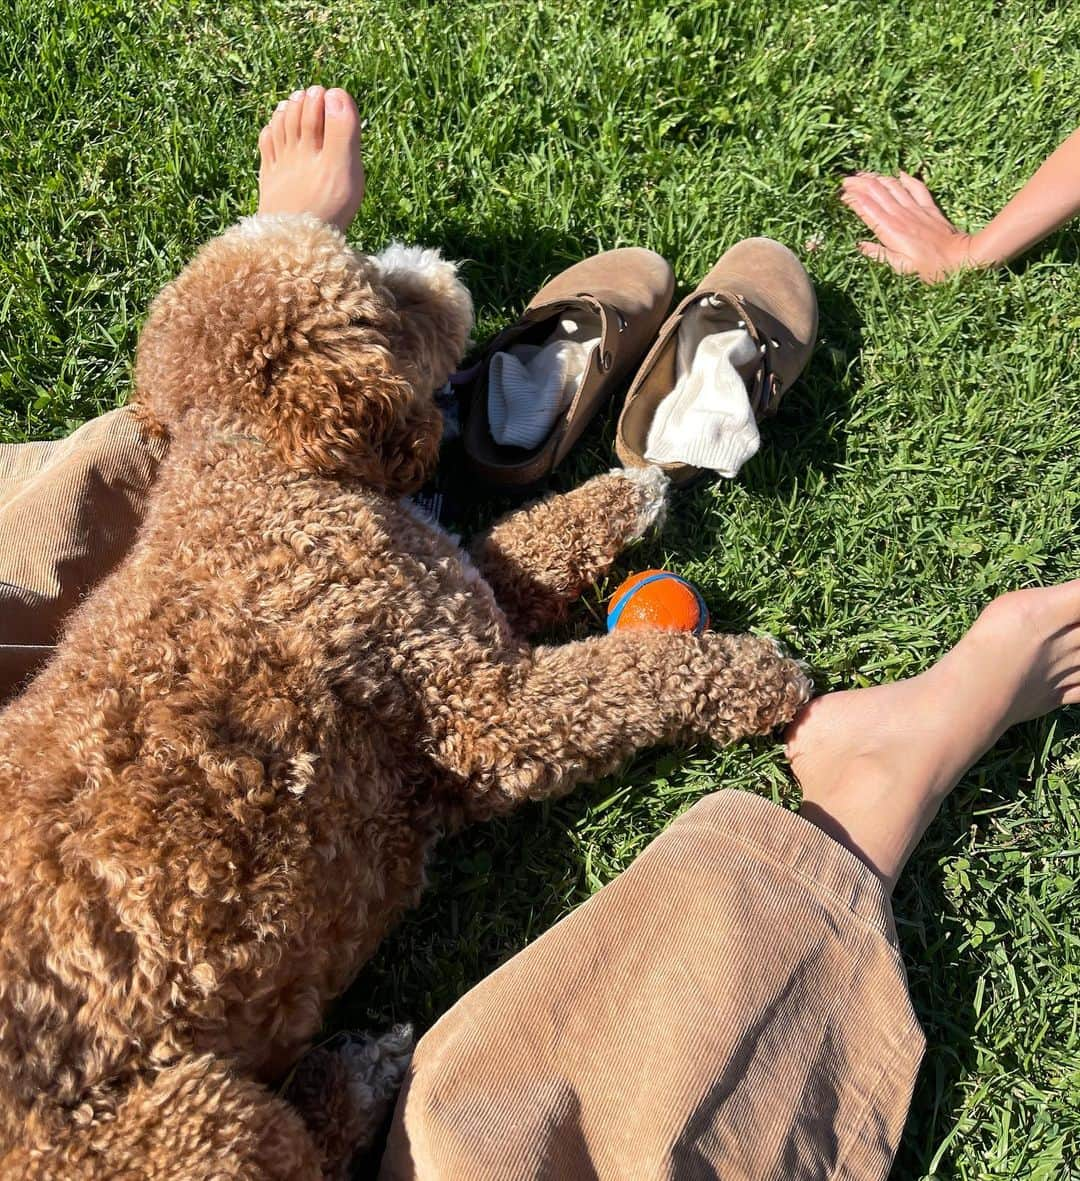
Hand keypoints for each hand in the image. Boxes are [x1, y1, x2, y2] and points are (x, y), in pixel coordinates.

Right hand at [840, 171, 975, 282]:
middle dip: (859, 184)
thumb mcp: (900, 267)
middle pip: (876, 192)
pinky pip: (916, 187)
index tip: (841, 195)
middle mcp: (901, 215)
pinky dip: (906, 179)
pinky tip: (898, 173)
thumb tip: (859, 245)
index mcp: (890, 230)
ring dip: (876, 178)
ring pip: (892, 186)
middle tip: (845, 181)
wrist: (961, 257)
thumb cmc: (931, 268)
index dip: (852, 199)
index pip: (866, 208)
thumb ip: (879, 254)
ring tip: (863, 174)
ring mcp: (916, 208)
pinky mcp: (929, 207)